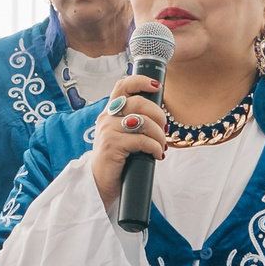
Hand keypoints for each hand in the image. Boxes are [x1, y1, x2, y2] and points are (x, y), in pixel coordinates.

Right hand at [90, 73, 168, 212]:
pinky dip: (154, 147)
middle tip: (164, 129)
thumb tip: (160, 117)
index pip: (122, 86)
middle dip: (158, 115)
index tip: (157, 87)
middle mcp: (107, 118)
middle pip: (139, 102)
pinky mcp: (111, 145)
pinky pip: (142, 140)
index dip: (141, 81)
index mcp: (110, 112)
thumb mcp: (123, 135)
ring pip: (143, 121)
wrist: (100, 183)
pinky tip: (156, 155)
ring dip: (159, 135)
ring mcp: (108, 130)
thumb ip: (134, 122)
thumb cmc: (117, 160)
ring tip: (161, 146)